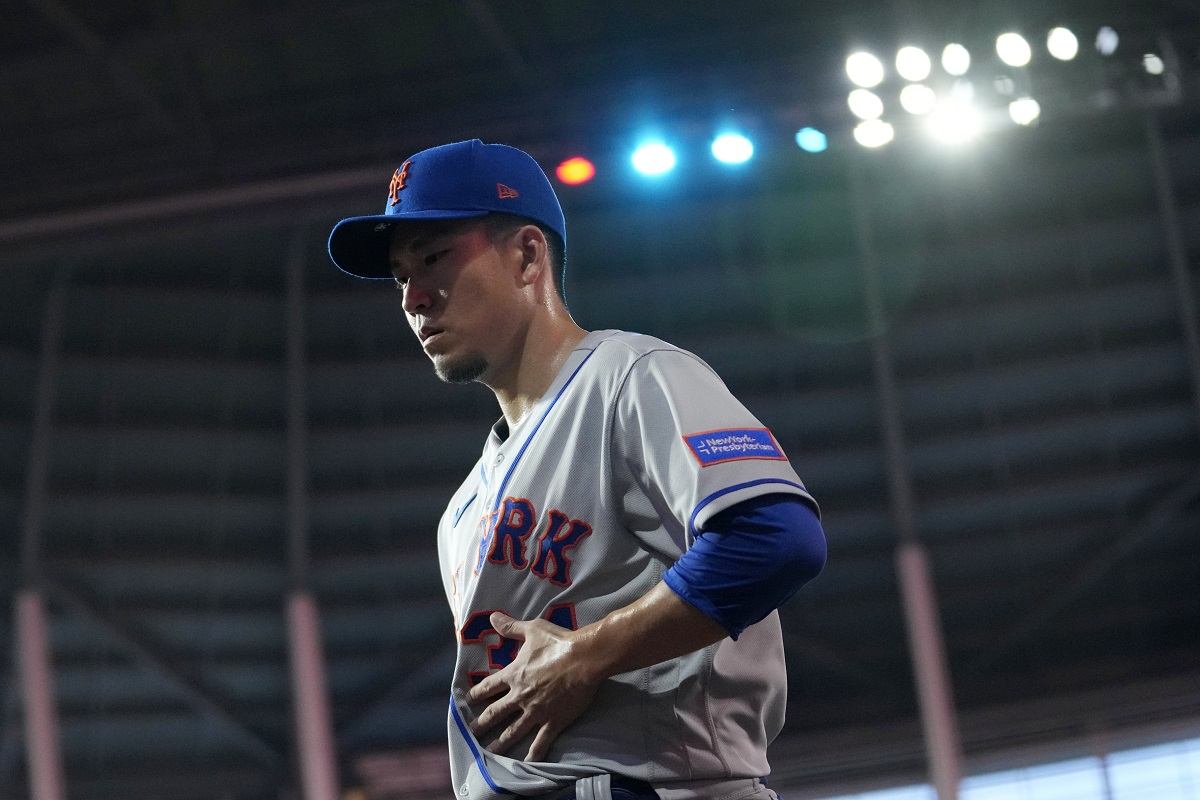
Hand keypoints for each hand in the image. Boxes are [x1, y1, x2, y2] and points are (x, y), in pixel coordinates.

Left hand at [467, 611, 602, 761]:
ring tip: (490, 752)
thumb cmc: (558, 642)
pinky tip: (526, 762)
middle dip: (482, 723)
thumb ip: (511, 627)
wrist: (584, 659)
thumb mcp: (532, 630)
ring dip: (500, 742)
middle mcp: (520, 696)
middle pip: (496, 713)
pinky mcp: (553, 721)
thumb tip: (492, 617)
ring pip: (513, 731)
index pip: (489, 686)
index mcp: (514, 674)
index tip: (469, 700)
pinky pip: (541, 741)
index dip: (477, 693)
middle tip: (472, 732)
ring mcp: (536, 711)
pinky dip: (533, 753)